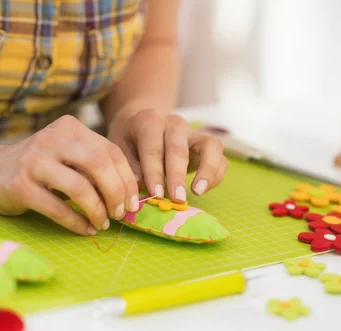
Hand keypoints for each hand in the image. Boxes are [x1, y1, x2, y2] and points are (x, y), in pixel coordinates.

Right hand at [0, 116, 138, 234]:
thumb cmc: (37, 168)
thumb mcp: (66, 156)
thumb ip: (93, 167)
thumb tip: (130, 195)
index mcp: (69, 128)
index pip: (111, 151)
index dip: (127, 180)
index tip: (132, 202)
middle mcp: (52, 138)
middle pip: (99, 164)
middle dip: (116, 193)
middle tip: (120, 213)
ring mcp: (34, 161)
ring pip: (80, 188)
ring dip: (97, 211)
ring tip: (102, 223)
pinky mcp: (20, 186)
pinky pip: (58, 208)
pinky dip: (77, 223)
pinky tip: (85, 230)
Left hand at [107, 109, 227, 202]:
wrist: (143, 122)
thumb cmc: (130, 139)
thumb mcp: (120, 147)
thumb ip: (129, 165)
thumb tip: (140, 186)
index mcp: (149, 122)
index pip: (153, 148)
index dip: (154, 173)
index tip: (156, 195)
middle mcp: (174, 123)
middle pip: (179, 148)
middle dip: (177, 176)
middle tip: (177, 199)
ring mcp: (194, 132)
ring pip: (210, 146)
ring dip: (206, 171)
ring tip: (198, 192)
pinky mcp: (208, 144)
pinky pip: (220, 158)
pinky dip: (215, 175)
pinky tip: (201, 190)